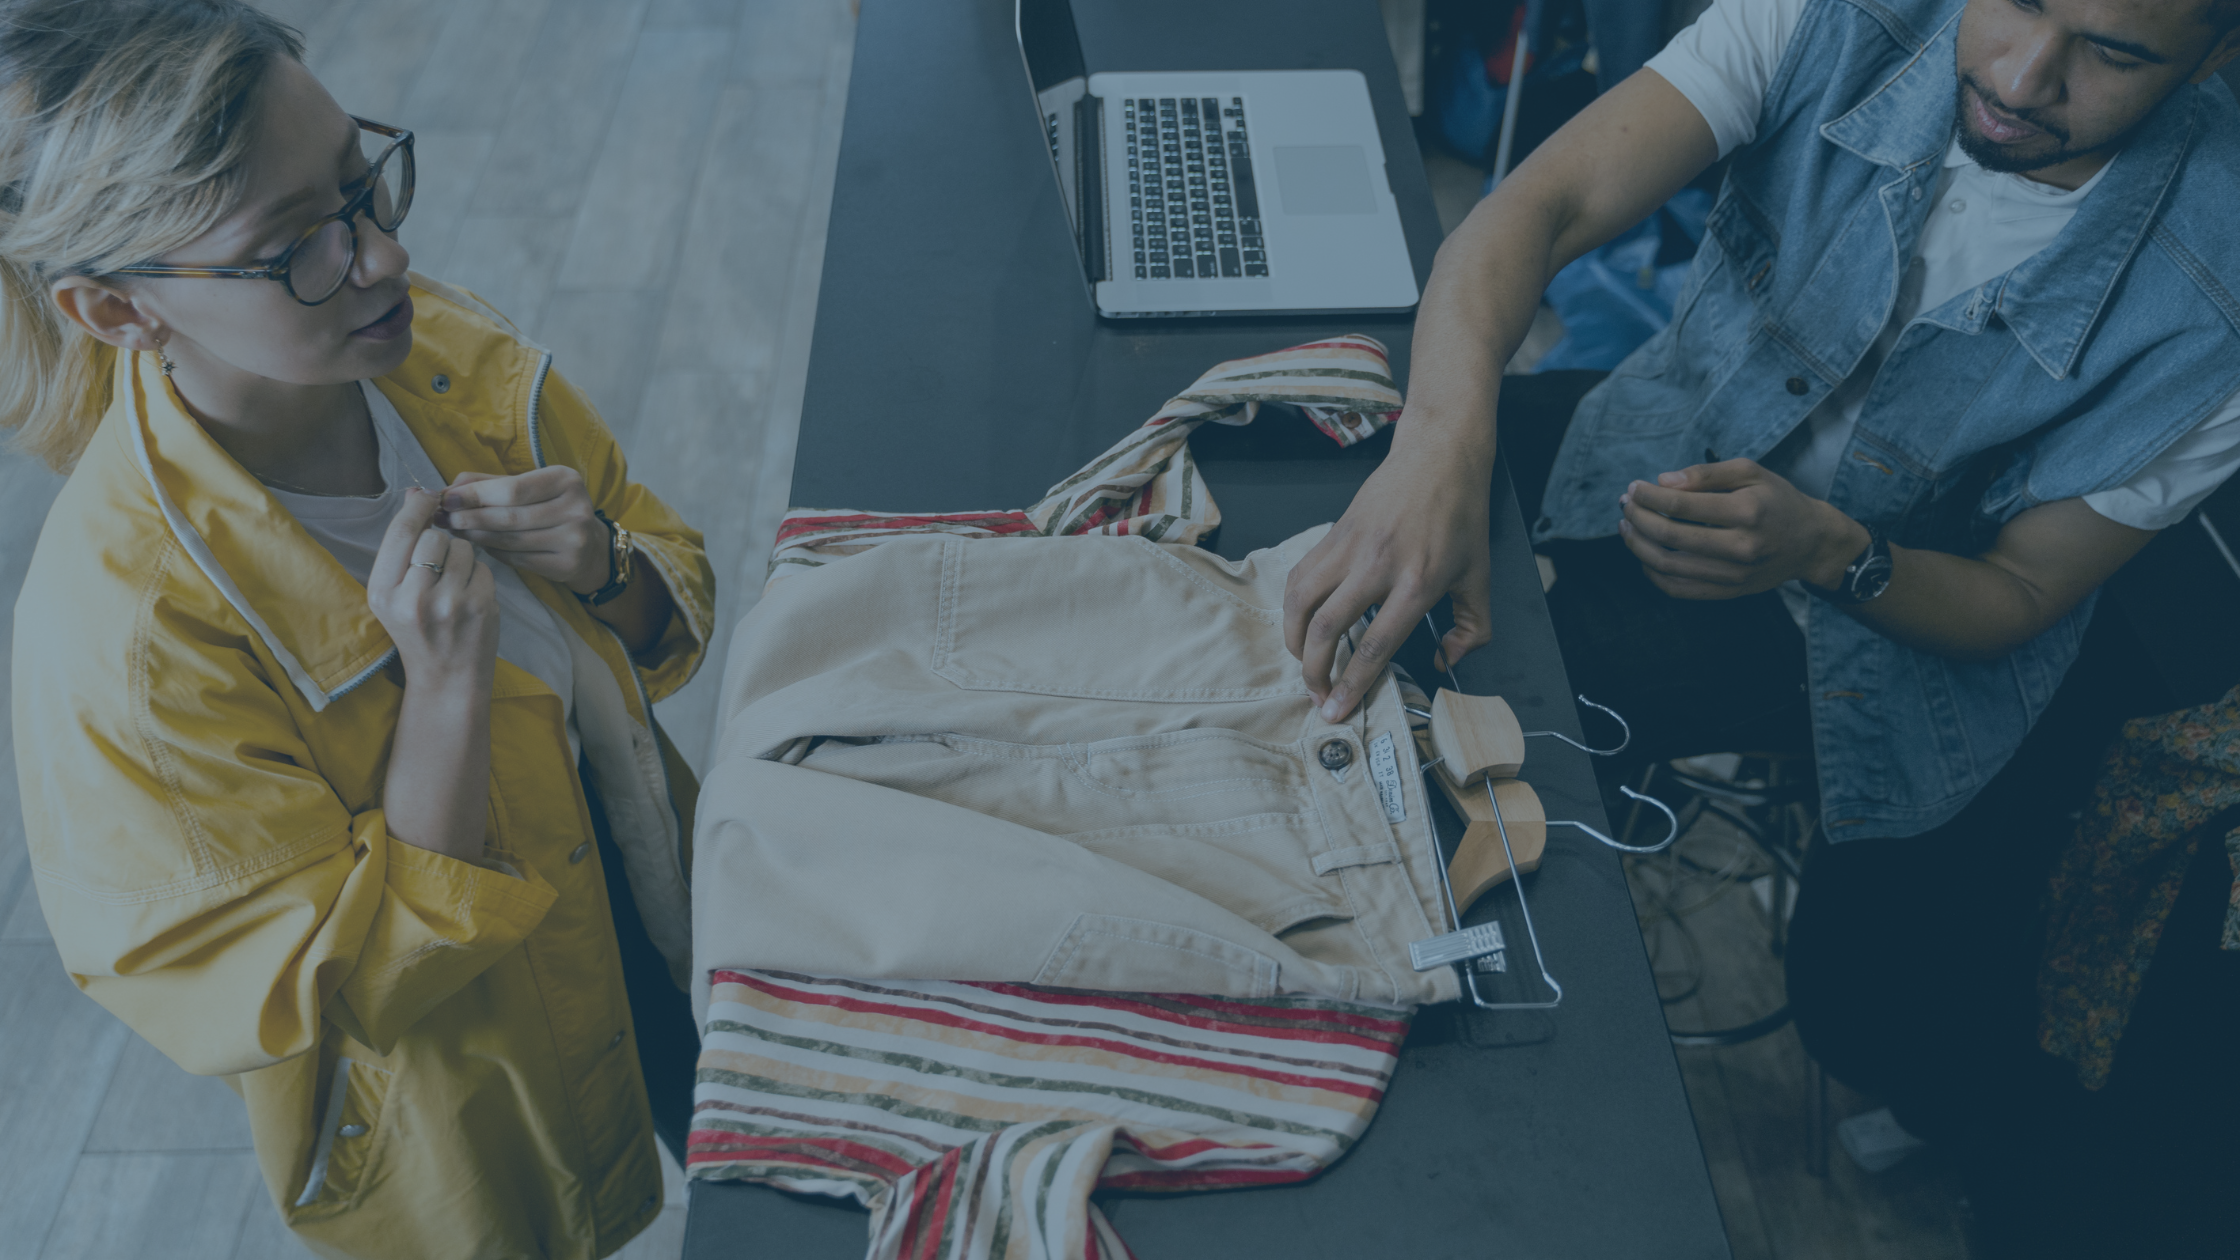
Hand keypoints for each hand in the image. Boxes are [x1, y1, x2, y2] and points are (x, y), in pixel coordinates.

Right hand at [368, 489, 498, 685]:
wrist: (446, 679)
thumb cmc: (419, 632)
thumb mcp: (394, 596)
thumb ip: (402, 549)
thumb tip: (417, 492)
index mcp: (383, 592)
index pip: (401, 531)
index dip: (418, 506)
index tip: (429, 496)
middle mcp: (413, 598)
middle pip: (435, 537)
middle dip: (441, 543)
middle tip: (439, 568)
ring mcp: (449, 604)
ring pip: (463, 549)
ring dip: (462, 559)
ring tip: (454, 586)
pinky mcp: (479, 607)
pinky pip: (484, 568)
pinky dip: (479, 577)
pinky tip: (469, 599)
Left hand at [436, 466, 610, 594]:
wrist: (590, 545)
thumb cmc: (549, 508)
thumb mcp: (527, 486)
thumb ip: (489, 483)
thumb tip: (449, 489)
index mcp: (566, 480)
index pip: (513, 489)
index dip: (476, 495)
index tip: (447, 499)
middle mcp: (576, 508)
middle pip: (510, 516)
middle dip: (471, 517)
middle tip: (445, 519)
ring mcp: (574, 539)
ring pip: (511, 540)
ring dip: (477, 537)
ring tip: (456, 532)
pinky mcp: (567, 565)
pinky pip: (518, 559)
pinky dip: (494, 553)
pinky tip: (481, 546)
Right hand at [1283, 434, 1495, 722]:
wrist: (1438, 456)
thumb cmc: (1461, 516)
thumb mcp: (1480, 576)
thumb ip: (1472, 628)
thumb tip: (1447, 662)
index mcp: (1417, 583)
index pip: (1374, 645)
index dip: (1351, 684)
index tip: (1336, 711)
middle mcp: (1377, 567)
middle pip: (1327, 629)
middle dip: (1314, 672)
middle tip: (1316, 695)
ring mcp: (1349, 548)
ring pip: (1301, 602)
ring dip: (1294, 641)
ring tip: (1304, 663)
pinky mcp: (1333, 533)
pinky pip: (1300, 577)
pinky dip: (1293, 608)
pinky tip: (1301, 625)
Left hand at [1617, 459, 1867, 598]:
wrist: (1812, 543)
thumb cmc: (1777, 500)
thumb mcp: (1751, 473)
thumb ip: (1706, 474)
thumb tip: (1662, 480)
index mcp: (1746, 511)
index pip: (1681, 506)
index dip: (1649, 496)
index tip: (1635, 487)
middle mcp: (1740, 547)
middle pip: (1670, 536)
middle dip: (1638, 518)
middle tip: (1625, 505)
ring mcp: (1734, 574)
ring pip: (1669, 566)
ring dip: (1638, 546)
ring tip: (1626, 527)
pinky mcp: (1730, 592)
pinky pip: (1680, 590)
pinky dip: (1654, 574)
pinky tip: (1644, 555)